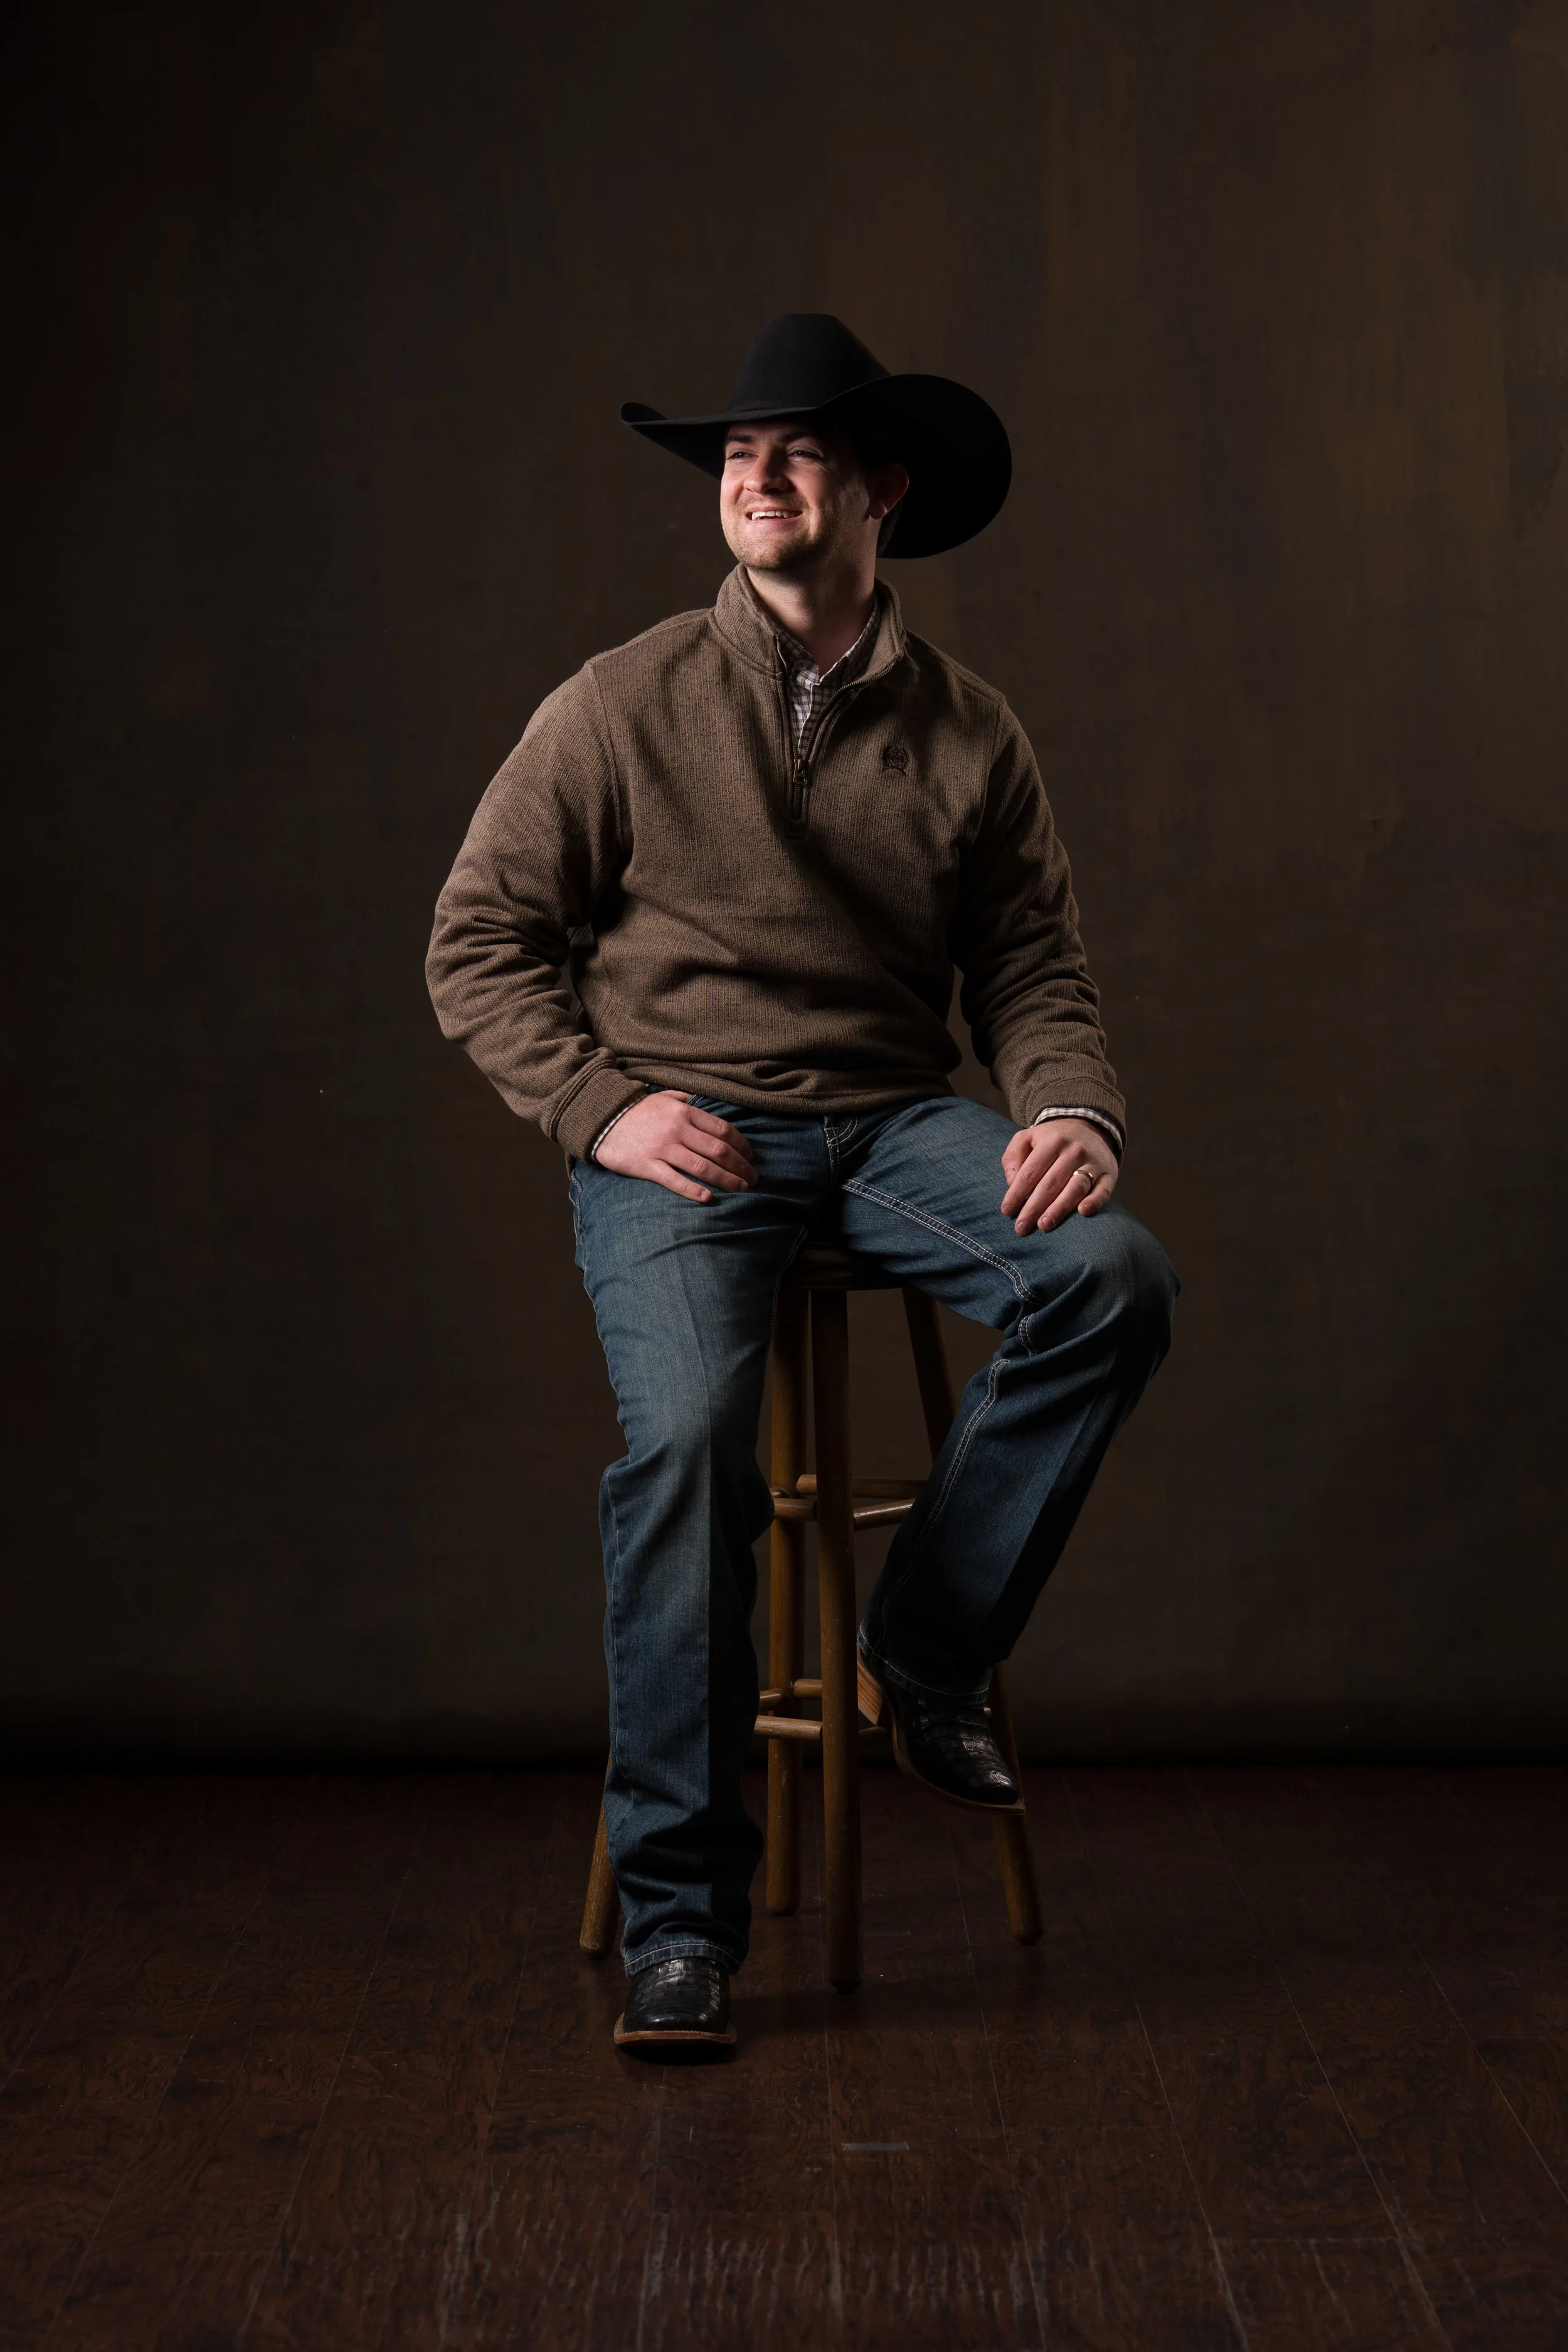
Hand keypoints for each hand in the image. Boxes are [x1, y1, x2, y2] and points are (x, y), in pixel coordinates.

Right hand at [593, 1090, 755, 1202]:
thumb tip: (708, 1104)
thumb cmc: (637, 1110)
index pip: (723, 1130)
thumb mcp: (664, 1097)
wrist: (602, 1120)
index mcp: (685, 1112)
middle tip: (753, 1178)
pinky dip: (693, 1190)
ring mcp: (662, 1149)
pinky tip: (708, 1198)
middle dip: (741, 1166)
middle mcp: (677, 1130)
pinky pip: (674, 1180)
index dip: (742, 1145)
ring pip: (702, 1167)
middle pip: (718, 1150)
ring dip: (727, 1179)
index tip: (751, 1157)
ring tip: (741, 1189)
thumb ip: (687, 1100)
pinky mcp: (647, 1166)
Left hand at [999, 1117, 1116, 1234]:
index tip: (1007, 1211)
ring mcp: (1093, 1163)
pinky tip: (1083, 1212)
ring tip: (1044, 1225)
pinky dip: (1095, 1201)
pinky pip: (1104, 1190)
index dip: (1017, 1193)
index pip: (1030, 1172)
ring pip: (1075, 1188)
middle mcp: (1074, 1151)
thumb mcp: (1028, 1137)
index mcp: (1052, 1141)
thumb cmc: (1052, 1139)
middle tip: (1021, 1227)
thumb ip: (1013, 1156)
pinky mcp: (1109, 1174)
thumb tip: (1011, 1182)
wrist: (1090, 1128)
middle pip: (1051, 1183)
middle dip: (1034, 1207)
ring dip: (1059, 1208)